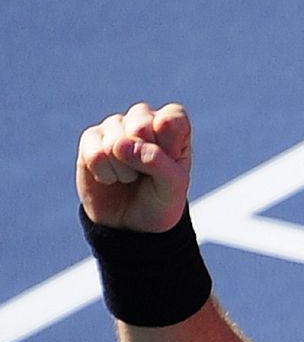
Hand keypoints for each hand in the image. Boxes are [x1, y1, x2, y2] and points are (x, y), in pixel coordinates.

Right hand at [77, 102, 192, 232]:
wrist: (133, 223)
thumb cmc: (161, 199)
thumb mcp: (174, 187)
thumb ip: (158, 162)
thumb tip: (121, 145)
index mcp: (172, 125)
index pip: (171, 118)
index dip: (169, 146)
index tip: (170, 162)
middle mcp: (143, 118)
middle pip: (141, 124)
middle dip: (145, 159)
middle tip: (147, 172)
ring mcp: (115, 126)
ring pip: (116, 141)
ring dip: (125, 171)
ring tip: (130, 177)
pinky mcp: (90, 139)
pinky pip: (95, 154)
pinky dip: (106, 175)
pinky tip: (111, 178)